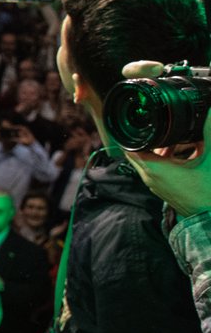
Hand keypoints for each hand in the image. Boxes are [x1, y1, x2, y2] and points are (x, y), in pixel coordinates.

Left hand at [120, 66, 210, 215]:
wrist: (210, 220)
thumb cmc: (208, 193)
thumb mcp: (210, 159)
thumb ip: (210, 134)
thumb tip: (209, 112)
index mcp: (153, 168)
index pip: (129, 144)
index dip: (132, 129)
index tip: (139, 117)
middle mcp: (149, 176)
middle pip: (139, 149)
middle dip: (148, 136)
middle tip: (159, 122)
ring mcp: (156, 184)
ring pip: (149, 159)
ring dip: (159, 146)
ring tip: (175, 136)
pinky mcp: (164, 188)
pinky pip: (158, 168)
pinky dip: (166, 157)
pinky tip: (183, 150)